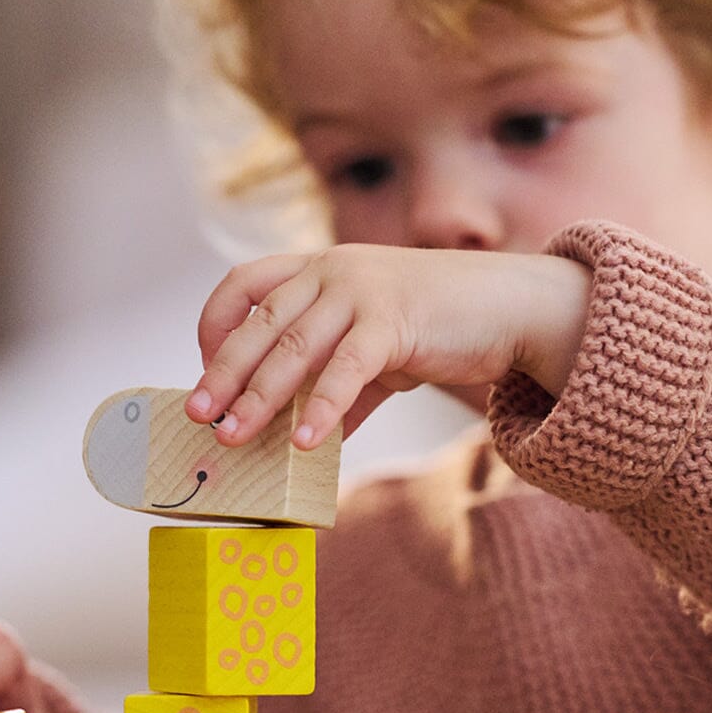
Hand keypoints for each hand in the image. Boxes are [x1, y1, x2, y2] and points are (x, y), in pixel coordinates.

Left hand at [188, 244, 589, 447]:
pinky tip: (306, 444)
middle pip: (259, 323)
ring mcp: (363, 292)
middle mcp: (333, 271)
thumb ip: (339, 389)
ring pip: (293, 348)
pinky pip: (346, 371)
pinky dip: (322, 409)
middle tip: (200, 415)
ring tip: (234, 437)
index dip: (215, 325)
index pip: (245, 284)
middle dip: (223, 372)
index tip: (204, 368)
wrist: (511, 308)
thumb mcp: (378, 351)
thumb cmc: (441, 327)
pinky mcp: (394, 322)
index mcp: (321, 268)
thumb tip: (307, 443)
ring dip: (258, 397)